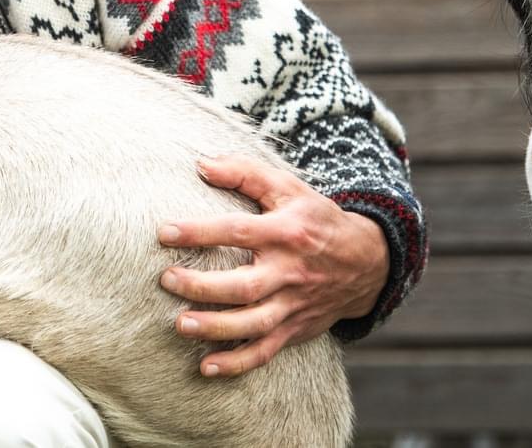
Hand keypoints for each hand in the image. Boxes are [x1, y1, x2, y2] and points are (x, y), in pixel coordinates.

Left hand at [157, 154, 387, 377]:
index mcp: (285, 232)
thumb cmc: (315, 219)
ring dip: (216, 328)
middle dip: (204, 287)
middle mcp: (290, 271)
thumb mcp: (288, 187)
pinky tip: (206, 366)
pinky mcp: (296, 328)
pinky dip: (238, 362)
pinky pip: (266, 350)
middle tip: (167, 280)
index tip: (164, 233)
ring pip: (254, 322)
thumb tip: (201, 164)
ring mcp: (294, 304)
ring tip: (180, 325)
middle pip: (244, 285)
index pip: (238, 231)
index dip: (201, 232)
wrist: (367, 261)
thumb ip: (244, 172)